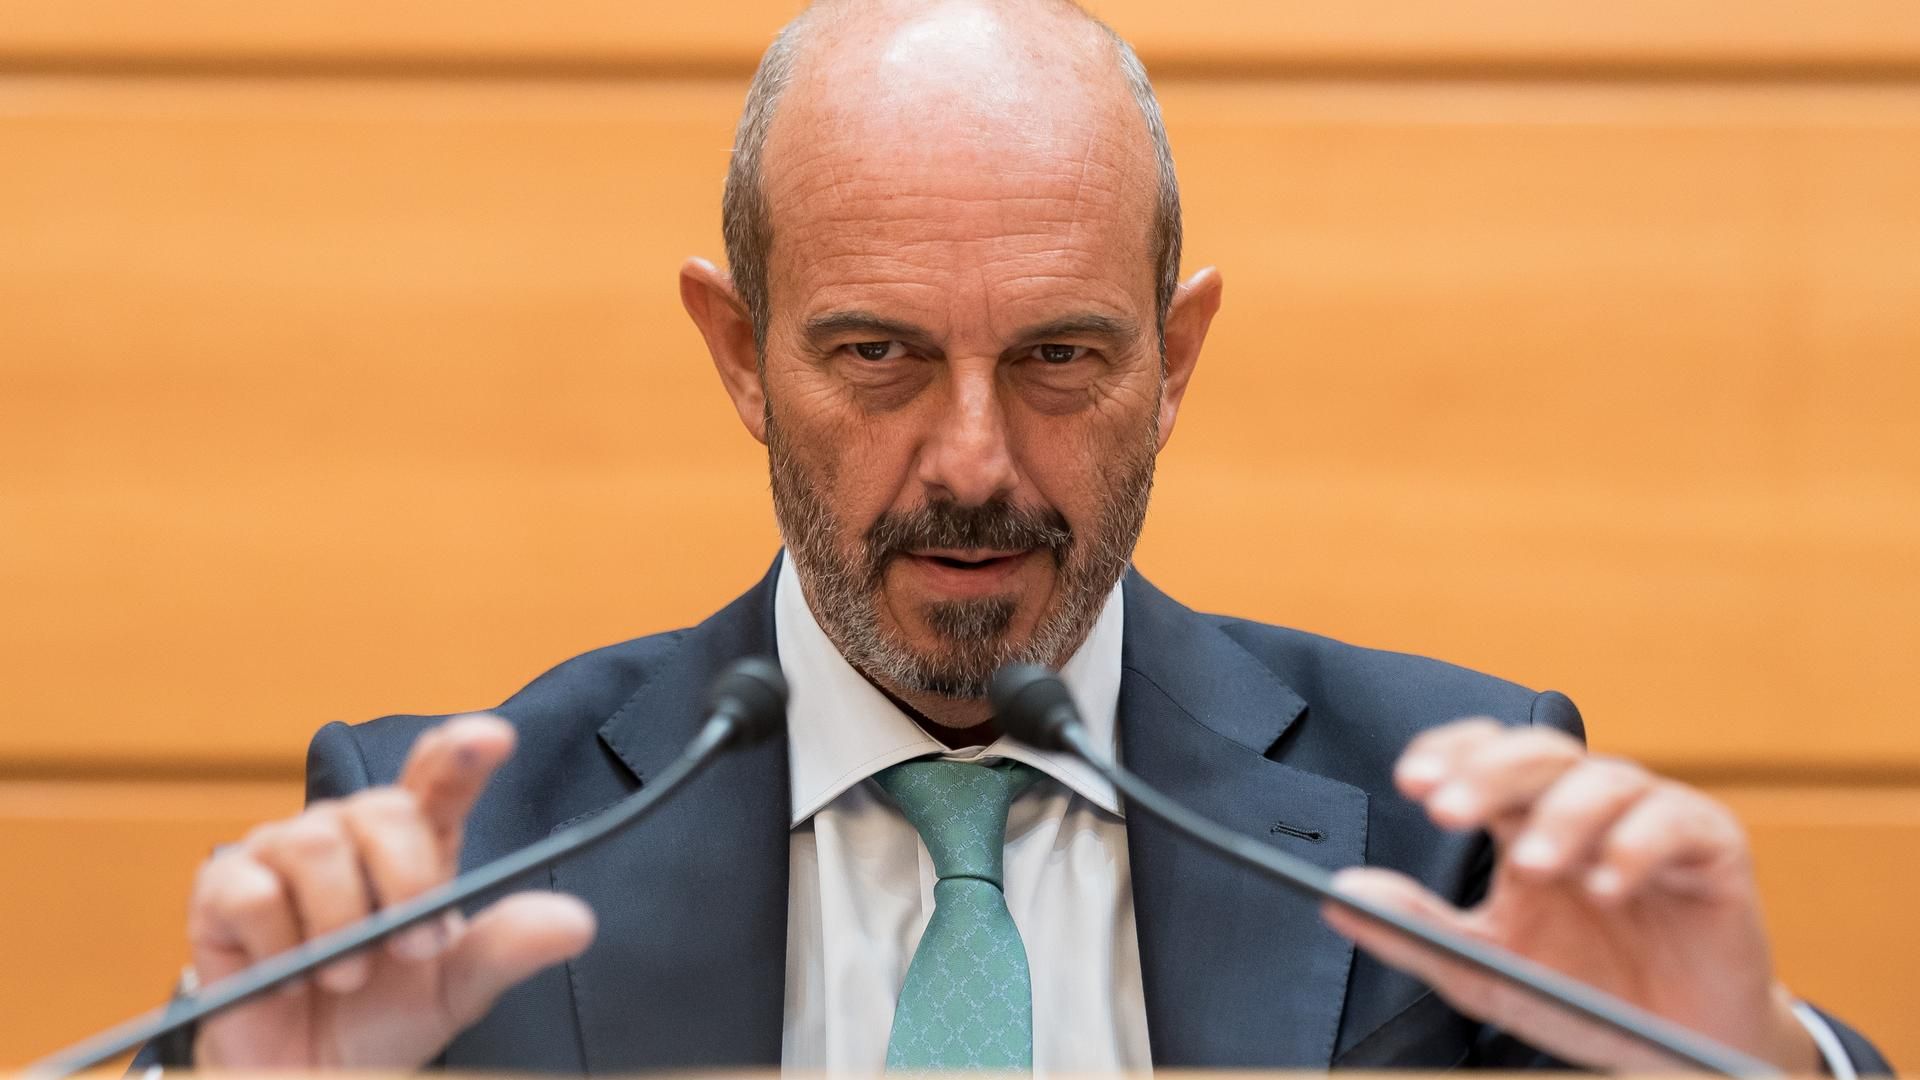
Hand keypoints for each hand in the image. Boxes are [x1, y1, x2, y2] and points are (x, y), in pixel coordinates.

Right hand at [186, 715, 595, 1067]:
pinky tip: (286, 974)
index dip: (463, 752)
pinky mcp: (222, 888)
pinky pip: (252, 893)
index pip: (440, 776)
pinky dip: (279, 945)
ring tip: (345, 976)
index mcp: (418, 843)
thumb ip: (507, 949)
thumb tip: (576, 922)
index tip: (494, 739)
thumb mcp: (455, 990)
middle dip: (406, 882)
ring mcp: (283, 852)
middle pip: (384, 809)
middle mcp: (351, 832)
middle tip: (408, 951)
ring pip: (317, 845)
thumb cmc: (381, 1018)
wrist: (305, 1075)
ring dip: (339, 926)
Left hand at [1321, 718, 1816, 1072]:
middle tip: (1447, 809)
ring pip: (1606, 779)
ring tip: (1532, 864)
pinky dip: (1638, 846)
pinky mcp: (1713, 850)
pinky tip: (1607, 885)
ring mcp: (1652, 820)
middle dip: (1489, 773)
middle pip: (1538, 754)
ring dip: (1563, 815)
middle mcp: (1587, 805)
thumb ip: (1416, 927)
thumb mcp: (1487, 966)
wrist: (1680, 1053)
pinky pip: (1678, 822)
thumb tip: (1339, 891)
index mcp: (1528, 819)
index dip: (1451, 754)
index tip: (1411, 782)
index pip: (1485, 754)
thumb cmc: (1583, 994)